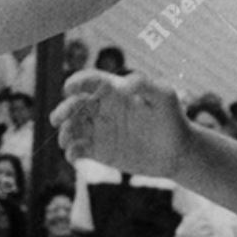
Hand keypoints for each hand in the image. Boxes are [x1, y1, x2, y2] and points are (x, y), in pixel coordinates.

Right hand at [53, 71, 192, 175]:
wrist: (177, 152)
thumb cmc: (173, 119)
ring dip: (65, 132)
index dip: (77, 82)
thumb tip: (125, 83)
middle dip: (64, 110)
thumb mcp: (165, 96)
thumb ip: (146, 85)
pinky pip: (79, 150)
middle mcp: (102, 108)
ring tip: (66, 141)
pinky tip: (74, 155)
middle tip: (58, 119)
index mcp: (114, 91)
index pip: (90, 82)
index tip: (69, 88)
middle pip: (75, 105)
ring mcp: (99, 130)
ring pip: (73, 127)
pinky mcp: (100, 151)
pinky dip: (72, 152)